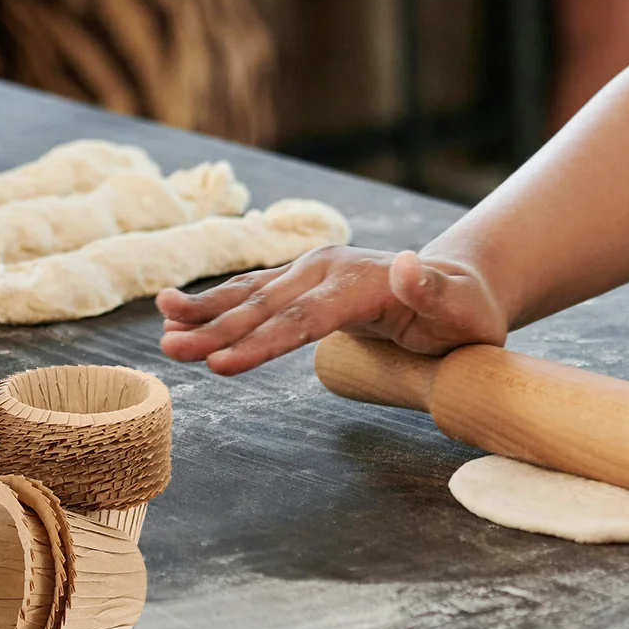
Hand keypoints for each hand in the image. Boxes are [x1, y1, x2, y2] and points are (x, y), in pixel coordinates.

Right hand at [156, 248, 507, 374]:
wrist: (461, 288)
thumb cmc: (466, 312)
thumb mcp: (465, 311)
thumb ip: (433, 291)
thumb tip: (407, 263)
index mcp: (361, 281)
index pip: (304, 319)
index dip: (261, 343)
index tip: (221, 364)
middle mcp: (328, 269)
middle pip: (267, 306)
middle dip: (216, 331)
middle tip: (170, 352)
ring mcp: (313, 271)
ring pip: (252, 294)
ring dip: (206, 313)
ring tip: (162, 326)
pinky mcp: (303, 282)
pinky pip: (255, 293)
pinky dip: (217, 304)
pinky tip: (177, 312)